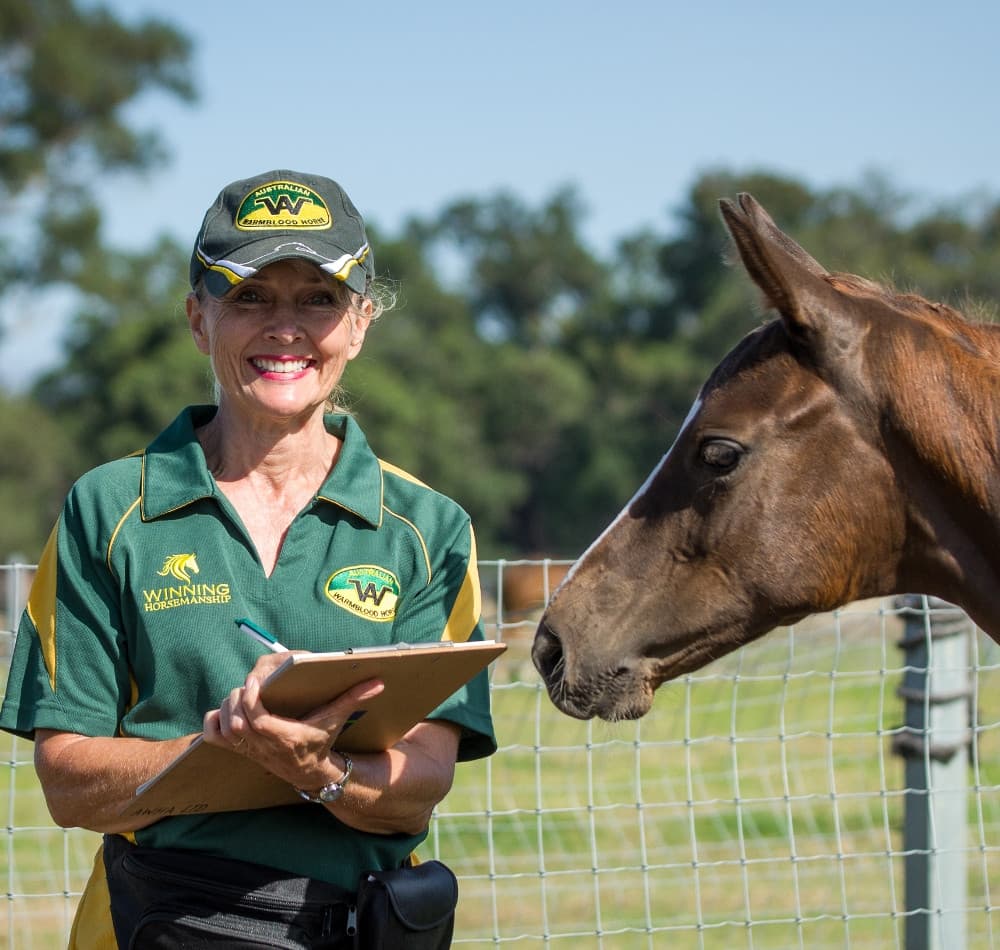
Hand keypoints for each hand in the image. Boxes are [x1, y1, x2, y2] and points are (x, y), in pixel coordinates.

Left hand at [202, 652, 383, 789]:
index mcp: (285, 736)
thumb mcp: (337, 719)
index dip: (251, 700)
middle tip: (249, 684)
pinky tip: (224, 710)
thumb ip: (354, 698)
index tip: (255, 681)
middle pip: (237, 722)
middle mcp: (263, 745)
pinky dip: (212, 722)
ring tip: (240, 694)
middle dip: (238, 699)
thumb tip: (378, 681)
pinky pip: (213, 737)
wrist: (307, 772)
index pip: (258, 720)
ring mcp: (248, 749)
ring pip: (224, 729)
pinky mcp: (238, 749)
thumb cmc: (321, 740)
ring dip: (227, 708)